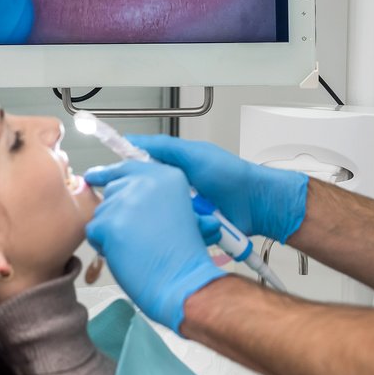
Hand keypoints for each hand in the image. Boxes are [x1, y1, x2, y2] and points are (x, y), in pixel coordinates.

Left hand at [84, 161, 226, 333]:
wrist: (182, 279)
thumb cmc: (182, 254)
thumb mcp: (177, 210)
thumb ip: (151, 196)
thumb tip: (116, 189)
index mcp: (166, 176)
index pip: (128, 167)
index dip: (109, 173)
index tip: (94, 176)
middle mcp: (145, 182)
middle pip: (113, 191)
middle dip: (117, 212)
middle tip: (133, 234)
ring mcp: (125, 201)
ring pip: (102, 212)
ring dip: (111, 229)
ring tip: (135, 245)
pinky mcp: (109, 223)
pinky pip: (93, 230)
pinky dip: (103, 244)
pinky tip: (124, 253)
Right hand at [126, 135, 308, 243]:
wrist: (256, 203)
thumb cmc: (231, 175)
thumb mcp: (194, 154)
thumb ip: (163, 147)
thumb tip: (132, 141)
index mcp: (173, 168)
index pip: (140, 170)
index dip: (128, 177)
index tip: (117, 182)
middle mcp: (176, 189)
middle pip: (147, 199)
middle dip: (154, 203)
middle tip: (167, 199)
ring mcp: (185, 210)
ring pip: (162, 219)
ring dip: (175, 218)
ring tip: (194, 212)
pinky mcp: (192, 228)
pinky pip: (179, 233)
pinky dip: (188, 231)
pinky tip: (199, 225)